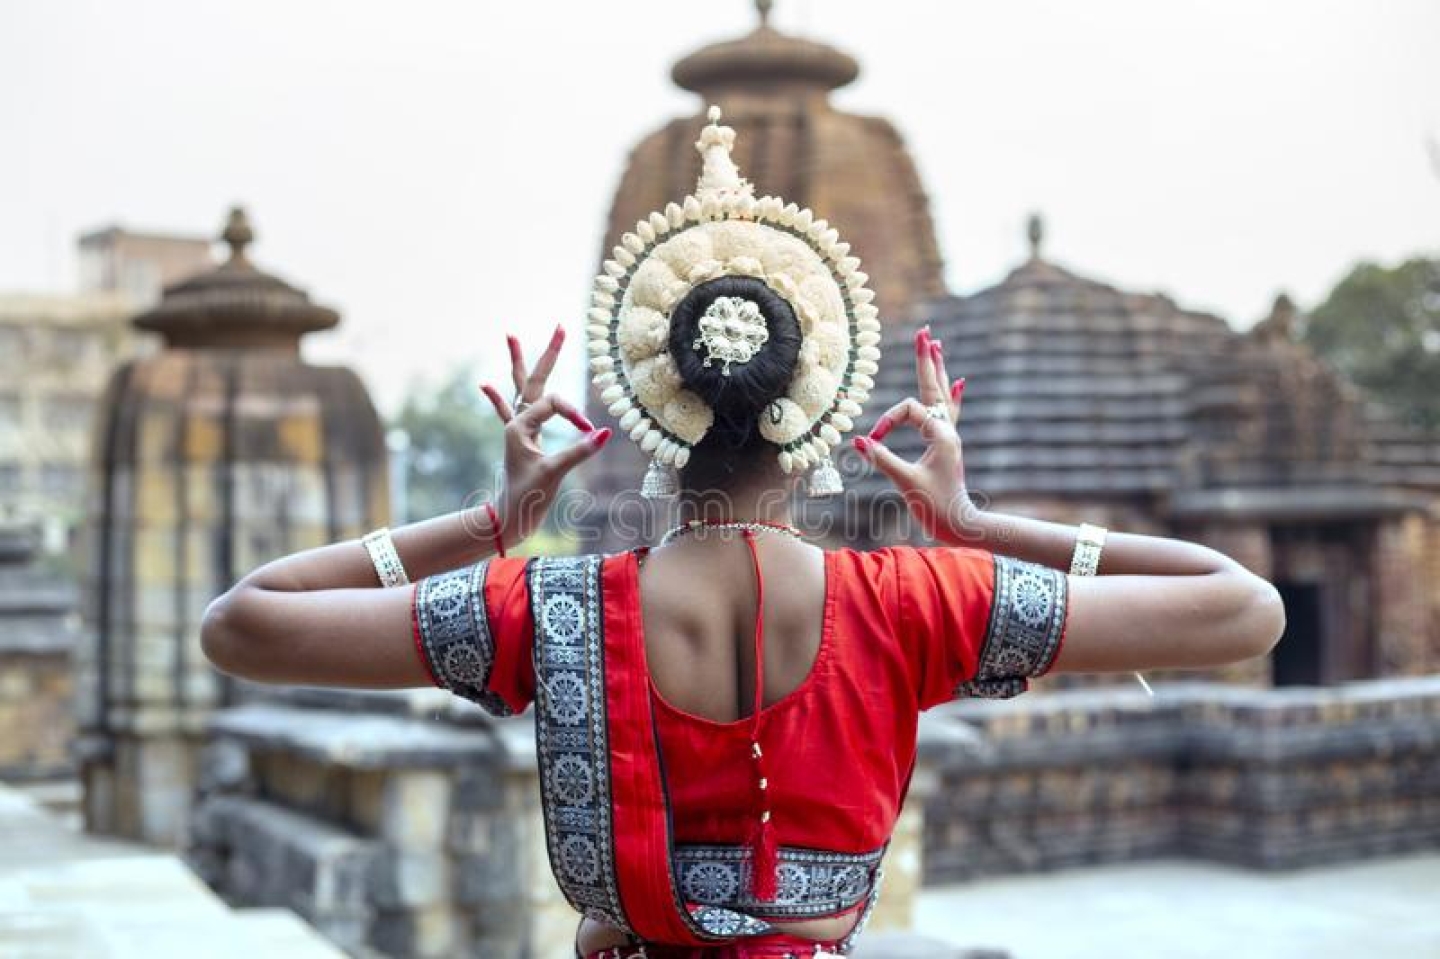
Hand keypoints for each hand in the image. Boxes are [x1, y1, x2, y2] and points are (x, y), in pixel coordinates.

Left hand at [479, 324, 610, 547]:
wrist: (510, 518)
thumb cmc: (528, 496)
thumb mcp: (554, 473)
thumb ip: (578, 452)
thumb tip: (605, 433)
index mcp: (520, 425)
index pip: (554, 404)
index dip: (574, 415)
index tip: (589, 434)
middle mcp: (518, 422)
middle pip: (534, 380)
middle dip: (548, 354)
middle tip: (560, 327)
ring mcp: (519, 430)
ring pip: (523, 389)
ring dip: (519, 364)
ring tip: (510, 336)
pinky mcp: (522, 441)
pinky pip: (510, 413)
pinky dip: (498, 399)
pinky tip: (484, 386)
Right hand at [851, 326, 974, 544]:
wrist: (957, 524)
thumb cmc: (934, 505)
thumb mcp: (906, 482)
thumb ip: (883, 459)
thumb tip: (860, 439)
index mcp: (941, 434)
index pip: (910, 411)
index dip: (888, 420)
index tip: (874, 440)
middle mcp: (947, 430)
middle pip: (934, 386)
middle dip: (926, 360)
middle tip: (924, 333)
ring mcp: (948, 436)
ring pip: (941, 395)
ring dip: (937, 370)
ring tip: (936, 345)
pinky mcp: (946, 445)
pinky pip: (949, 413)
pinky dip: (951, 397)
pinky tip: (959, 383)